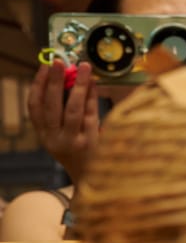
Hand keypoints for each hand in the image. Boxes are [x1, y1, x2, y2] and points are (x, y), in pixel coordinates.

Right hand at [28, 61, 98, 182]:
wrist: (94, 180)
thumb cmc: (79, 151)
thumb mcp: (63, 134)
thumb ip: (62, 112)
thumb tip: (68, 78)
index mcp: (44, 135)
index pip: (34, 108)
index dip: (37, 85)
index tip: (43, 67)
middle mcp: (55, 139)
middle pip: (51, 106)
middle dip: (54, 81)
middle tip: (59, 61)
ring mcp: (73, 141)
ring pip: (72, 109)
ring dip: (78, 85)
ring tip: (83, 67)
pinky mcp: (92, 142)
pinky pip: (91, 114)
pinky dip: (92, 97)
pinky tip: (94, 83)